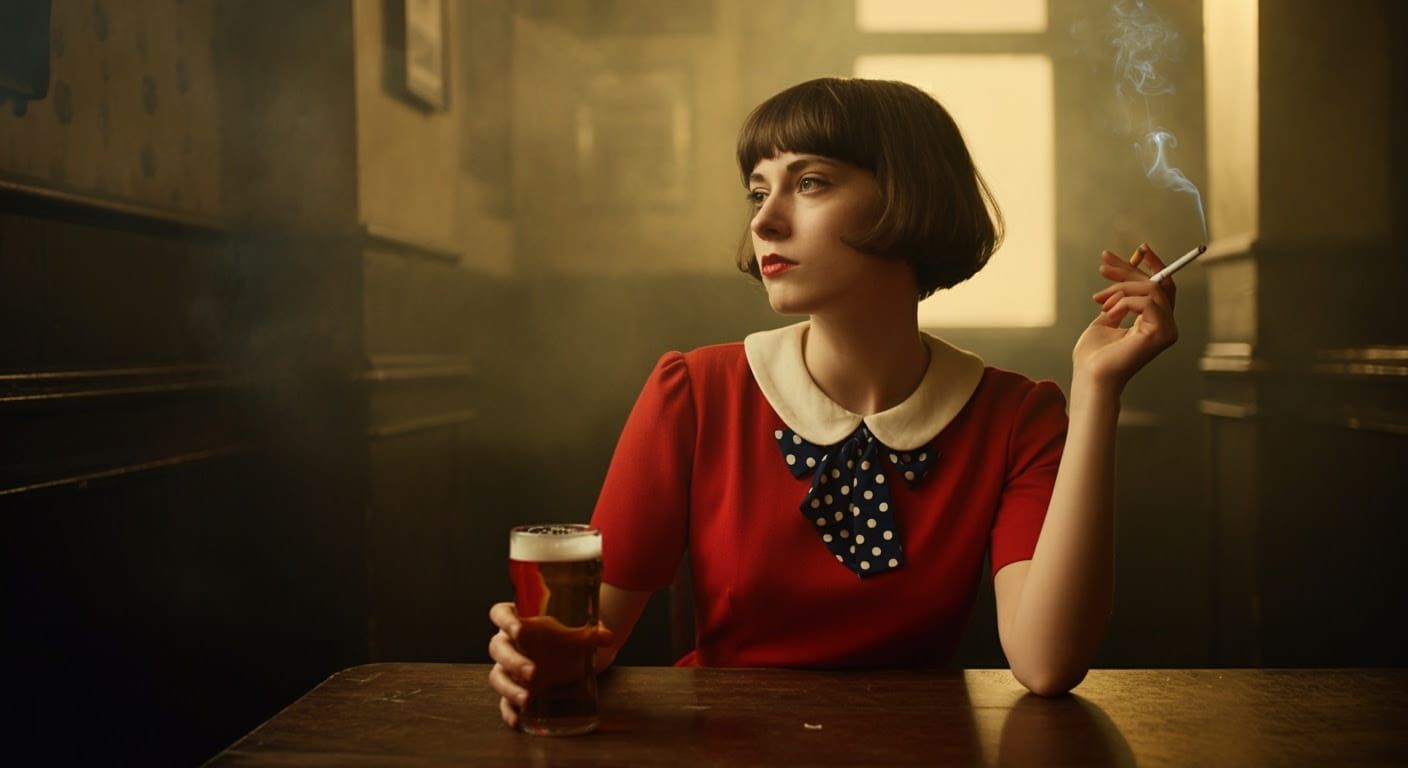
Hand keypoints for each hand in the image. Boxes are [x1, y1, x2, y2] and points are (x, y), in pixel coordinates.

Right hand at [487, 602, 615, 729]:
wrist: (570, 659)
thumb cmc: (566, 641)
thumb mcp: (578, 637)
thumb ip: (592, 636)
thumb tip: (609, 637)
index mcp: (520, 622)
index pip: (501, 613)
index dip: (505, 620)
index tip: (519, 629)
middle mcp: (509, 644)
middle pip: (498, 648)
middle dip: (513, 660)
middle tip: (534, 672)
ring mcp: (508, 669)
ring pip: (498, 676)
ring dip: (509, 688)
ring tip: (527, 698)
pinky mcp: (514, 689)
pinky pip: (504, 701)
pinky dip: (508, 711)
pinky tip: (517, 721)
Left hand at [1075, 245, 1179, 391]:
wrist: (1090, 375)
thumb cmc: (1094, 354)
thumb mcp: (1106, 316)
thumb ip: (1119, 298)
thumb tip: (1121, 271)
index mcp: (1156, 322)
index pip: (1162, 287)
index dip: (1153, 265)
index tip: (1139, 249)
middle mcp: (1167, 325)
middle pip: (1158, 284)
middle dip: (1129, 269)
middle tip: (1103, 262)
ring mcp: (1167, 330)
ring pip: (1151, 289)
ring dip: (1121, 289)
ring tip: (1100, 302)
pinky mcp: (1162, 333)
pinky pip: (1146, 301)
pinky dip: (1124, 302)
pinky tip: (1109, 314)